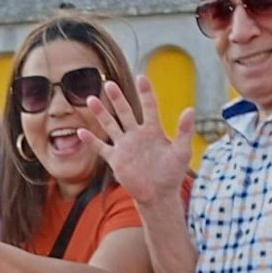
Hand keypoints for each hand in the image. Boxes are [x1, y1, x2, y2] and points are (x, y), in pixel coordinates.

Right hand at [78, 75, 191, 205]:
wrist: (158, 194)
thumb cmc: (172, 173)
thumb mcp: (182, 151)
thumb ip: (184, 131)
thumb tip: (190, 109)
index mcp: (153, 131)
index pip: (149, 107)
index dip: (145, 93)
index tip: (141, 77)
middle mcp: (136, 135)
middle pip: (125, 112)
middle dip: (117, 99)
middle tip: (109, 83)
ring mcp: (124, 146)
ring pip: (110, 125)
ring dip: (101, 113)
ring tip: (91, 99)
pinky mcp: (115, 159)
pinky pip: (101, 147)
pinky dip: (91, 140)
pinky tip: (81, 131)